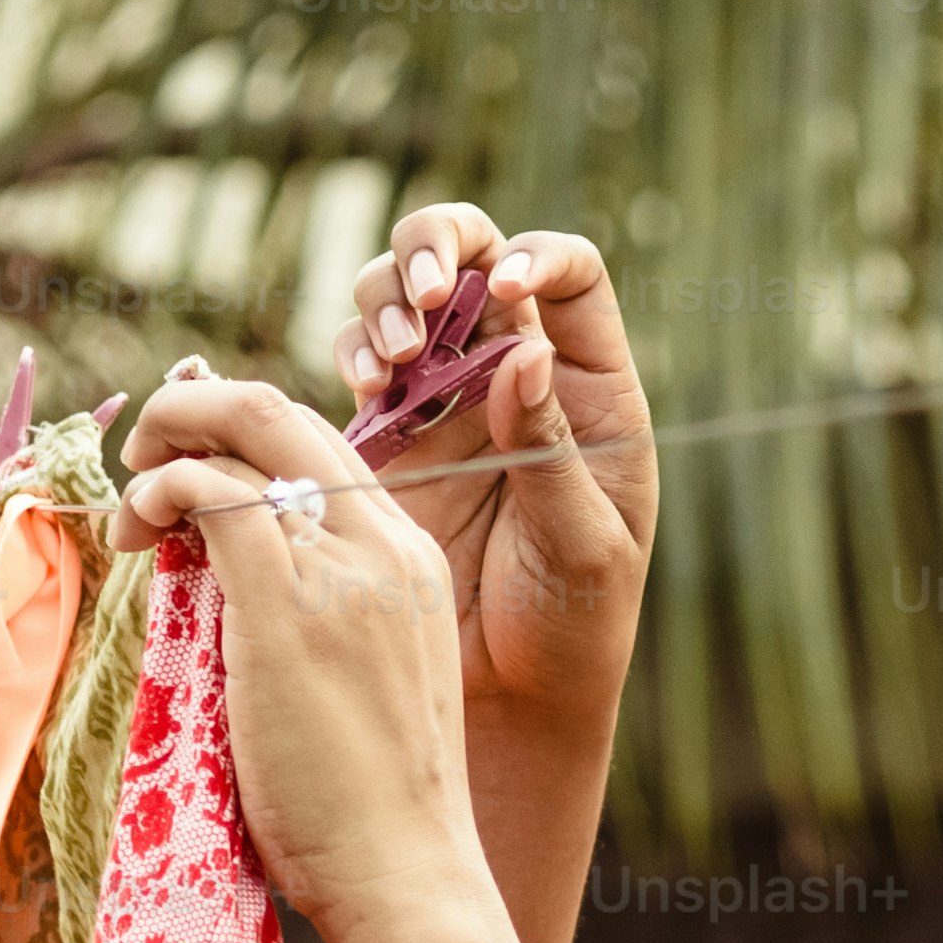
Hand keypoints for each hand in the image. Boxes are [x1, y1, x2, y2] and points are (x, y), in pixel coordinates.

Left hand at [118, 377, 498, 942]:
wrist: (407, 874)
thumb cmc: (371, 812)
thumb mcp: (359, 685)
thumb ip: (315, 619)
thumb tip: (221, 587)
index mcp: (412, 560)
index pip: (322, 452)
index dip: (241, 442)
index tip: (189, 475)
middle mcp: (387, 544)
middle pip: (285, 416)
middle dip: (197, 411)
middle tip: (144, 459)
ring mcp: (344, 568)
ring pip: (248, 432)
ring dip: (170, 443)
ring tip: (133, 508)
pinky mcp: (289, 601)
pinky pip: (212, 493)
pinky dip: (162, 488)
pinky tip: (137, 530)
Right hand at [335, 204, 653, 732]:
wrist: (507, 695)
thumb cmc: (574, 625)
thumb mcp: (583, 545)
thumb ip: (552, 452)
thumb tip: (525, 353)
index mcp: (589, 387)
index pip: (570, 276)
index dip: (537, 257)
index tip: (506, 291)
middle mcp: (513, 373)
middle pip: (472, 255)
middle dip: (438, 247)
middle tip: (424, 298)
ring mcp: (445, 399)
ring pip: (405, 297)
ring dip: (388, 301)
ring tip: (394, 361)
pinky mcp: (386, 438)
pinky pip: (359, 363)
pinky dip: (353, 351)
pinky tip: (366, 386)